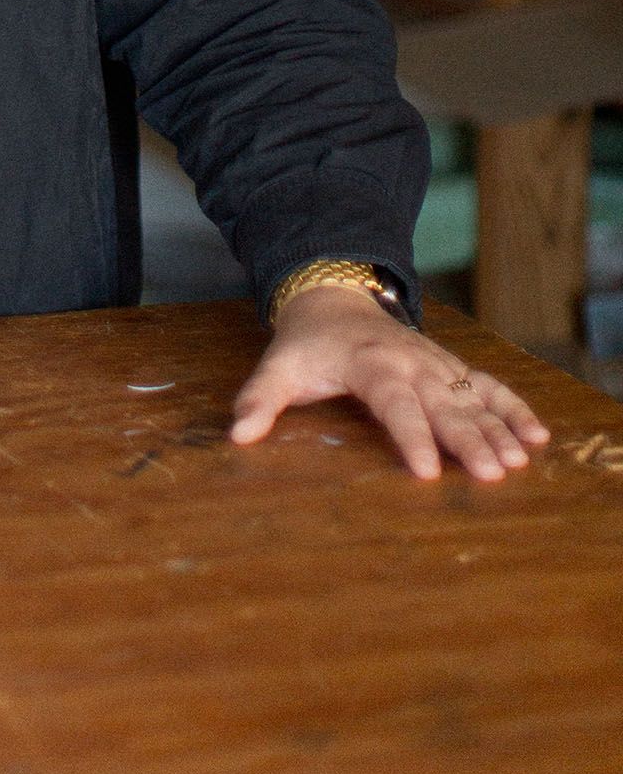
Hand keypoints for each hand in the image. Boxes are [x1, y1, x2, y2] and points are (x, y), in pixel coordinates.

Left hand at [229, 285, 550, 481]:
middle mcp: (411, 362)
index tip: (427, 471)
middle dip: (468, 439)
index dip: (411, 435)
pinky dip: (514, 409)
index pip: (393, 403)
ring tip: (519, 461)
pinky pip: (488, 386)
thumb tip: (237, 435)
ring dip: (498, 428)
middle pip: (443, 404)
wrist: (334, 299)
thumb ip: (259, 400)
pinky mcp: (452, 368)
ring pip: (472, 397)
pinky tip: (537, 437)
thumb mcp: (278, 367)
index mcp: (370, 363)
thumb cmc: (308, 344)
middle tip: (491, 474)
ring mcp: (436, 364)